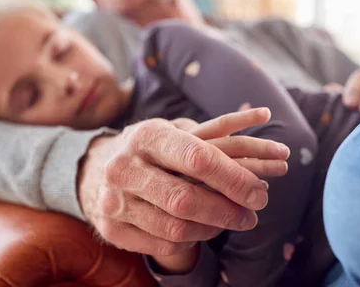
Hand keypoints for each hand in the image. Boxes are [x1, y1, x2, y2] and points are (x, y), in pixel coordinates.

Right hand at [77, 108, 289, 255]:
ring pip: (176, 228)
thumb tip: (263, 115)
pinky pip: (162, 244)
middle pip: (186, 199)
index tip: (259, 192)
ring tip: (234, 220)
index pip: (198, 159)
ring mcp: (114, 200)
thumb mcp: (174, 130)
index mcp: (146, 136)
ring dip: (214, 228)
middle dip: (227, 210)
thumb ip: (215, 130)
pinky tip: (204, 229)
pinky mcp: (111, 228)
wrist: (95, 169)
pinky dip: (192, 241)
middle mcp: (124, 167)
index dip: (234, 178)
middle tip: (252, 214)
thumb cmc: (150, 148)